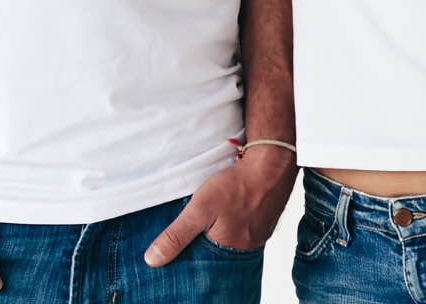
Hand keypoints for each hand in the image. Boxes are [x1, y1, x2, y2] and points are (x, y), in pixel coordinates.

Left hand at [143, 146, 297, 265]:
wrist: (272, 161)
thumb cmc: (237, 184)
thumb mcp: (200, 208)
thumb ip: (177, 234)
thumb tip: (153, 260)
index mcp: (230, 249)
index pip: (203, 263)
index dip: (190, 253)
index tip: (179, 244)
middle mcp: (246, 247)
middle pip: (218, 251)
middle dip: (206, 241)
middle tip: (198, 224)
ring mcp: (258, 235)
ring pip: (232, 239)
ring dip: (221, 230)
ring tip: (214, 216)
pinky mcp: (265, 221)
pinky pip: (245, 229)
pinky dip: (235, 222)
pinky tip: (230, 210)